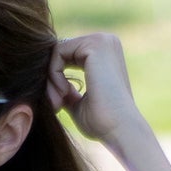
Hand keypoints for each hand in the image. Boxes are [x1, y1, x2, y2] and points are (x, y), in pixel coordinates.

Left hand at [46, 31, 146, 150]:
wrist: (120, 129)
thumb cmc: (102, 123)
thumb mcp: (78, 103)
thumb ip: (66, 89)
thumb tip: (52, 84)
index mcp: (105, 54)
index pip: (67, 56)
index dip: (55, 80)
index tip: (56, 105)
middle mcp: (106, 42)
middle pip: (61, 52)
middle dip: (51, 79)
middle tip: (54, 104)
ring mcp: (101, 40)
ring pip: (57, 52)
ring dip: (51, 79)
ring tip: (58, 102)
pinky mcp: (94, 44)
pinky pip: (58, 52)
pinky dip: (53, 74)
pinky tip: (63, 93)